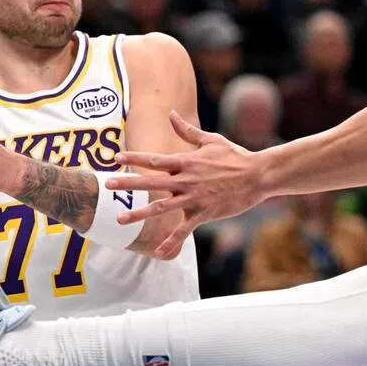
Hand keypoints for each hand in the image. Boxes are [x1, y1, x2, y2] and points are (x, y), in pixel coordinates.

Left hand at [104, 111, 265, 257]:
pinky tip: (158, 252)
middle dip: (128, 184)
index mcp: (187, 162)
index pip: (155, 160)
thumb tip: (171, 113)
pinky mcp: (204, 213)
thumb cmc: (236, 156)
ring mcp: (194, 198)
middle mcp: (186, 180)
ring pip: (162, 207)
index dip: (134, 158)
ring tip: (120, 220)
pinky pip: (184, 230)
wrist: (259, 175)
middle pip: (151, 182)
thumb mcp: (211, 140)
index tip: (116, 158)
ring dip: (140, 213)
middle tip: (107, 186)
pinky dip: (171, 241)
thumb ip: (187, 131)